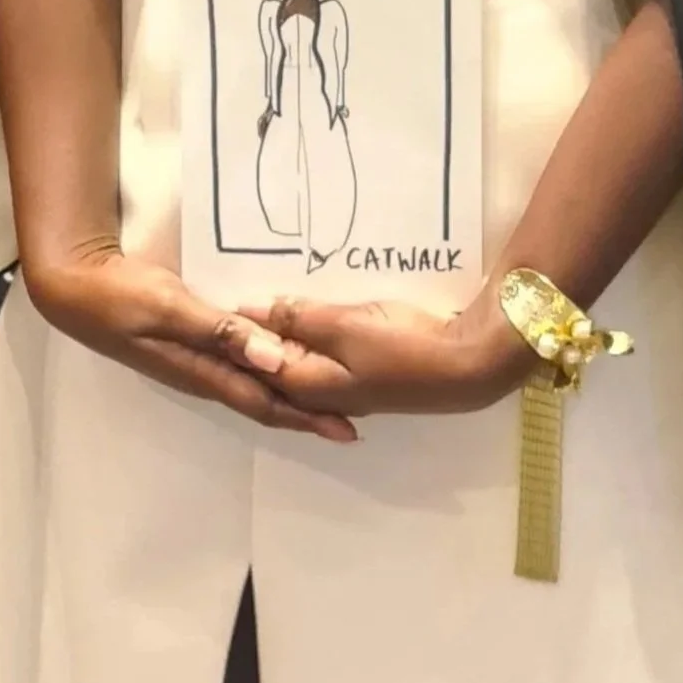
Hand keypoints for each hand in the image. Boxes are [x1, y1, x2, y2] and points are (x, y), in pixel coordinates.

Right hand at [25, 246, 357, 439]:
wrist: (76, 287)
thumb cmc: (121, 297)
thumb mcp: (170, 309)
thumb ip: (219, 332)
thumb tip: (274, 360)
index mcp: (202, 371)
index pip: (265, 402)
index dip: (306, 417)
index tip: (345, 428)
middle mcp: (202, 373)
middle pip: (264, 401)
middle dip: (306, 414)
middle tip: (349, 421)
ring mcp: (194, 361)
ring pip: (252, 386)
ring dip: (290, 394)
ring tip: (326, 395)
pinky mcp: (189, 343)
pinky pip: (238, 364)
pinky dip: (266, 368)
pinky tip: (280, 358)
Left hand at [233, 290, 534, 418]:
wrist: (467, 365)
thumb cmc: (405, 348)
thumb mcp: (346, 326)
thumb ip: (298, 319)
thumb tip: (248, 315)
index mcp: (306, 384)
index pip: (252, 359)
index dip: (232, 329)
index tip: (215, 293)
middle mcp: (318, 392)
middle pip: (271, 362)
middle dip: (251, 332)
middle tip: (232, 289)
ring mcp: (342, 386)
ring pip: (295, 357)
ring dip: (279, 332)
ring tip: (262, 293)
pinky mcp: (362, 374)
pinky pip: (320, 354)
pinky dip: (306, 334)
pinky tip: (305, 312)